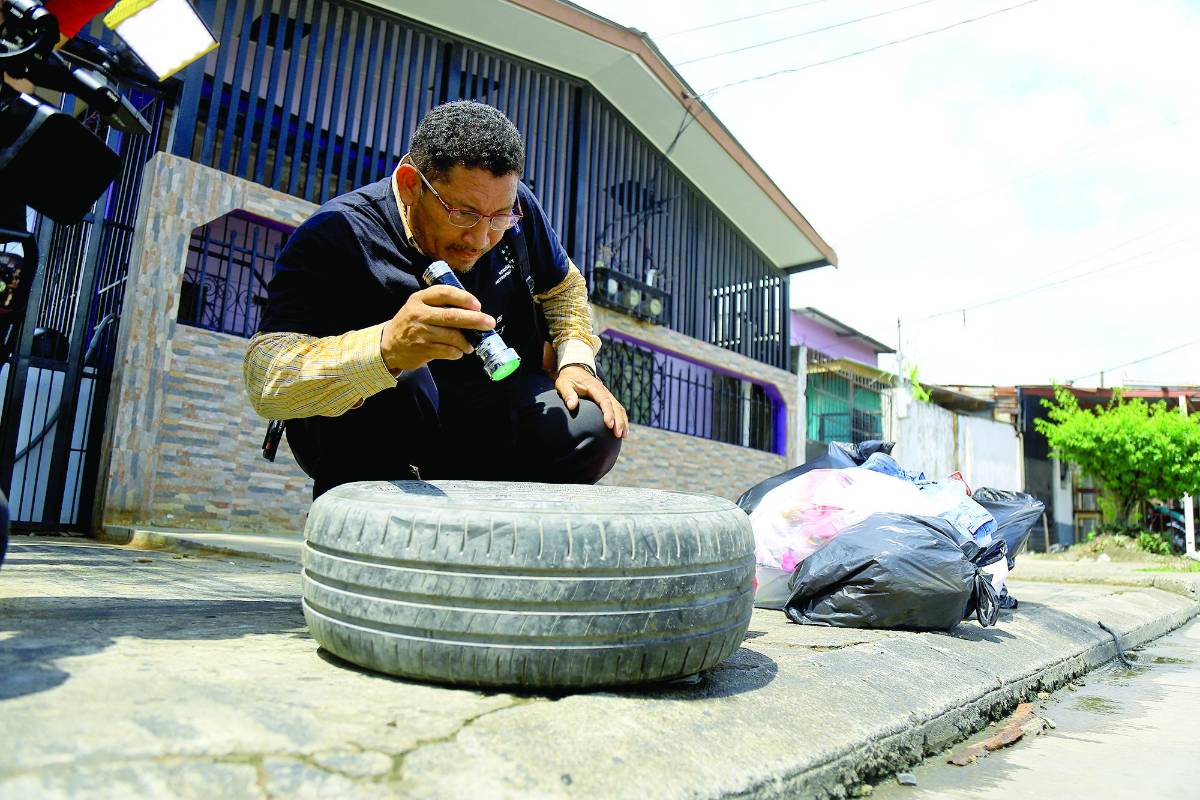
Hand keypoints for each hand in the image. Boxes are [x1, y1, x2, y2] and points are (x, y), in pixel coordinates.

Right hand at [380, 285, 495, 371]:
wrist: (388, 345)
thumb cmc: (410, 323)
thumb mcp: (418, 306)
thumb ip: (439, 305)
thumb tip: (472, 311)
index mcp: (419, 299)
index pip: (444, 293)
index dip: (463, 298)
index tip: (477, 305)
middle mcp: (419, 314)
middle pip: (452, 316)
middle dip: (474, 319)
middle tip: (489, 323)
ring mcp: (421, 333)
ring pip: (452, 336)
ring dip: (466, 341)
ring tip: (470, 344)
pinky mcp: (423, 350)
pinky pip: (448, 351)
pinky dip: (457, 352)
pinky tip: (457, 352)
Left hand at [556, 365, 627, 437]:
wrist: (575, 370)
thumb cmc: (568, 379)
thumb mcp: (563, 384)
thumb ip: (568, 394)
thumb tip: (572, 405)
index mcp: (594, 387)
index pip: (604, 401)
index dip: (608, 413)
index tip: (609, 425)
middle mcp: (604, 391)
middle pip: (615, 406)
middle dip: (619, 420)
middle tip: (618, 434)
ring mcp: (607, 395)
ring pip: (619, 408)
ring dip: (623, 421)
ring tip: (624, 435)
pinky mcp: (608, 399)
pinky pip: (618, 409)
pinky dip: (622, 419)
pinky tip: (623, 431)